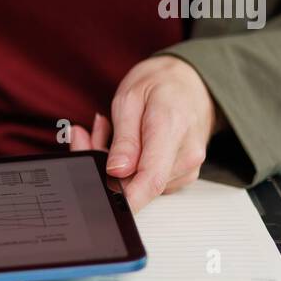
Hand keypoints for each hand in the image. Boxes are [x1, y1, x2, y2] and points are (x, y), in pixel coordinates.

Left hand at [102, 56, 218, 211]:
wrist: (191, 80)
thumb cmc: (160, 83)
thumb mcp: (129, 99)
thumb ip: (124, 139)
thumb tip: (116, 171)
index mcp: (172, 130)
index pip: (151, 180)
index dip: (124, 197)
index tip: (104, 200)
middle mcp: (187, 155)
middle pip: (139, 183)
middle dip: (106, 169)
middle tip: (90, 137)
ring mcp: (188, 167)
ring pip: (140, 184)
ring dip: (116, 167)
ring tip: (111, 133)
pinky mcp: (183, 174)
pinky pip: (148, 181)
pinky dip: (129, 168)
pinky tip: (127, 146)